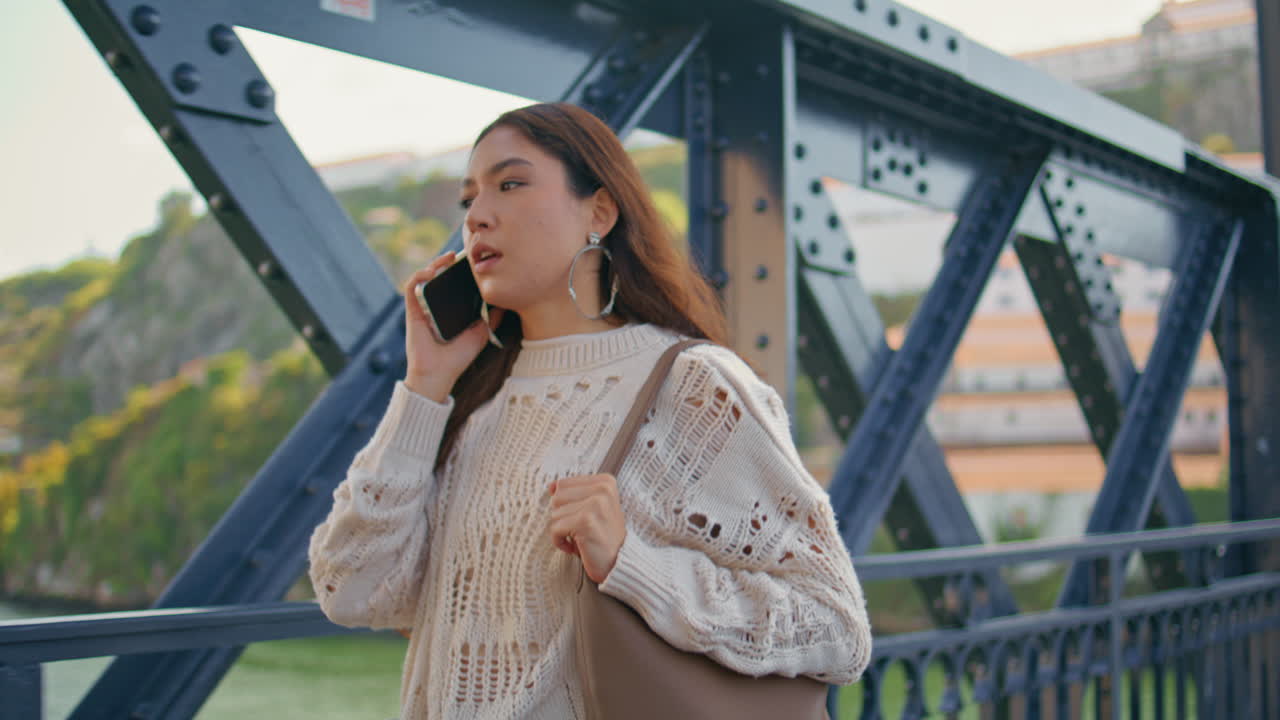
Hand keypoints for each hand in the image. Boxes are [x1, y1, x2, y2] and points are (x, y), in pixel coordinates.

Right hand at [402, 252, 504, 402]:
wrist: (439, 374)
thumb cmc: (458, 357)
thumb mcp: (481, 334)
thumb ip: (493, 318)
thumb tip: (507, 301)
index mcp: (450, 310)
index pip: (455, 284)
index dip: (461, 270)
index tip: (474, 260)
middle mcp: (436, 306)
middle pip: (440, 277)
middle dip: (449, 262)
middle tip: (462, 254)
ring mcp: (423, 307)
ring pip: (425, 277)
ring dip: (434, 263)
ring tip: (448, 258)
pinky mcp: (412, 310)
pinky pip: (412, 287)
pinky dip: (419, 275)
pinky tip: (431, 272)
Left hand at [548, 474, 626, 583]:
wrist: (619, 562)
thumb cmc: (603, 535)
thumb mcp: (593, 507)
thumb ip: (574, 493)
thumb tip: (551, 486)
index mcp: (605, 482)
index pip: (563, 484)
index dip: (566, 505)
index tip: (582, 518)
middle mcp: (602, 489)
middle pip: (556, 498)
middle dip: (563, 517)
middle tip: (581, 530)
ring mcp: (595, 504)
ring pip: (554, 514)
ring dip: (563, 531)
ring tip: (581, 538)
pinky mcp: (585, 521)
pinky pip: (555, 529)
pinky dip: (560, 542)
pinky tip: (576, 547)